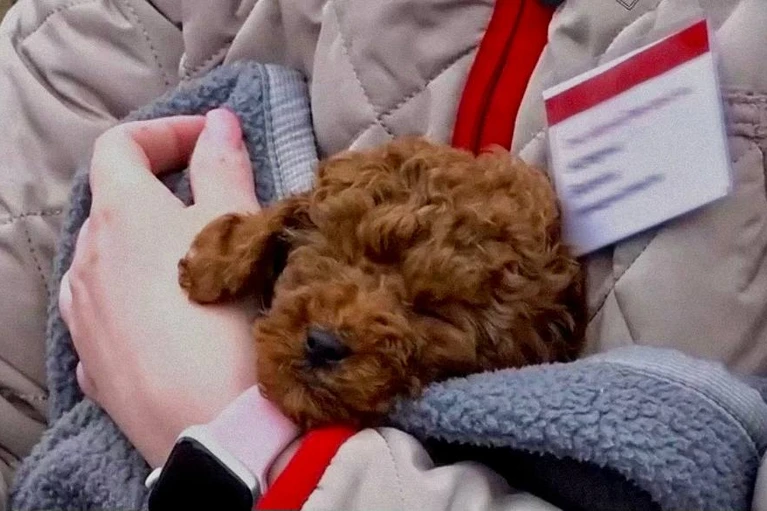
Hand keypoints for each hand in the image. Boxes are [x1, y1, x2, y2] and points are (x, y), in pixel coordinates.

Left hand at [59, 109, 262, 467]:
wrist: (218, 421)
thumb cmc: (229, 310)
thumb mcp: (237, 224)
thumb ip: (223, 165)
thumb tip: (218, 124)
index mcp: (119, 214)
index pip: (120, 145)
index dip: (166, 131)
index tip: (211, 139)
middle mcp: (85, 260)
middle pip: (113, 203)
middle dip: (161, 192)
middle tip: (215, 204)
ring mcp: (81, 316)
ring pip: (105, 261)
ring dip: (144, 249)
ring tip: (192, 266)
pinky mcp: (93, 363)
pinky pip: (106, 314)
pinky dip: (134, 299)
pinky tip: (171, 319)